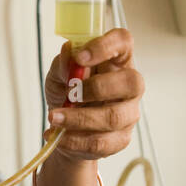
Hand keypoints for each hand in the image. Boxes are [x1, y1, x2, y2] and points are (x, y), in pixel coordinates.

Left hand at [44, 29, 143, 163]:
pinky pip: (102, 142)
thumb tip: (68, 52)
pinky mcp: (120, 139)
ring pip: (113, 117)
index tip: (80, 58)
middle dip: (97, 88)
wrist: (63, 130)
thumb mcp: (58, 76)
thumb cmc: (67, 95)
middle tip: (70, 94)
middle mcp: (129, 86)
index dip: (105, 46)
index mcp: (116, 60)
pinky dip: (75, 140)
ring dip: (79, 118)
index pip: (123, 42)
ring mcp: (128, 113)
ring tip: (54, 117)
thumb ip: (63, 65)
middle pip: (131, 82)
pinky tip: (59, 135)